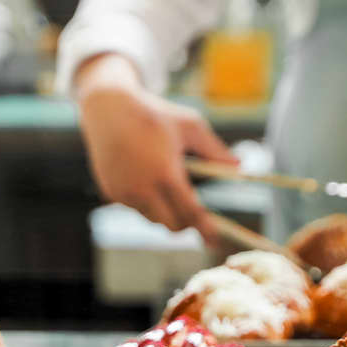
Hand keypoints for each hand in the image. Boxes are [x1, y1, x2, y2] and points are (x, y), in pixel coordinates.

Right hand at [75, 53, 237, 242]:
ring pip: (153, 218)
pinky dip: (146, 202)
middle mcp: (142, 189)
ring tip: (170, 192)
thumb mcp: (190, 126)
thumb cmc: (155, 115)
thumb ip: (214, 150)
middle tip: (195, 213)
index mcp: (166, 174)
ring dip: (165, 211)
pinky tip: (148, 182)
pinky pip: (136, 208)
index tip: (215, 241)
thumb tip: (238, 166)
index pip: (190, 212)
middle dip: (186, 223)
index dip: (205, 229)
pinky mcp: (112, 193)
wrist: (108, 106)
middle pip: (172, 225)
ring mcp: (124, 193)